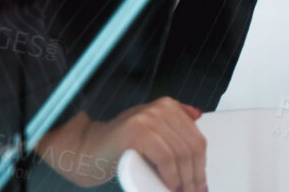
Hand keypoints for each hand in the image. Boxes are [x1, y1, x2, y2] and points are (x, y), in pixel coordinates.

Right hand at [37, 98, 206, 190]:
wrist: (87, 150)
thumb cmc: (118, 146)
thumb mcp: (151, 131)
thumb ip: (172, 124)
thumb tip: (199, 116)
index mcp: (168, 106)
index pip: (197, 138)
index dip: (201, 164)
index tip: (201, 183)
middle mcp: (160, 108)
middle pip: (191, 146)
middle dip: (195, 175)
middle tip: (193, 191)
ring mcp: (148, 118)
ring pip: (180, 154)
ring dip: (184, 179)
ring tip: (180, 191)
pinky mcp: (137, 132)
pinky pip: (165, 158)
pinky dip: (170, 176)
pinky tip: (169, 185)